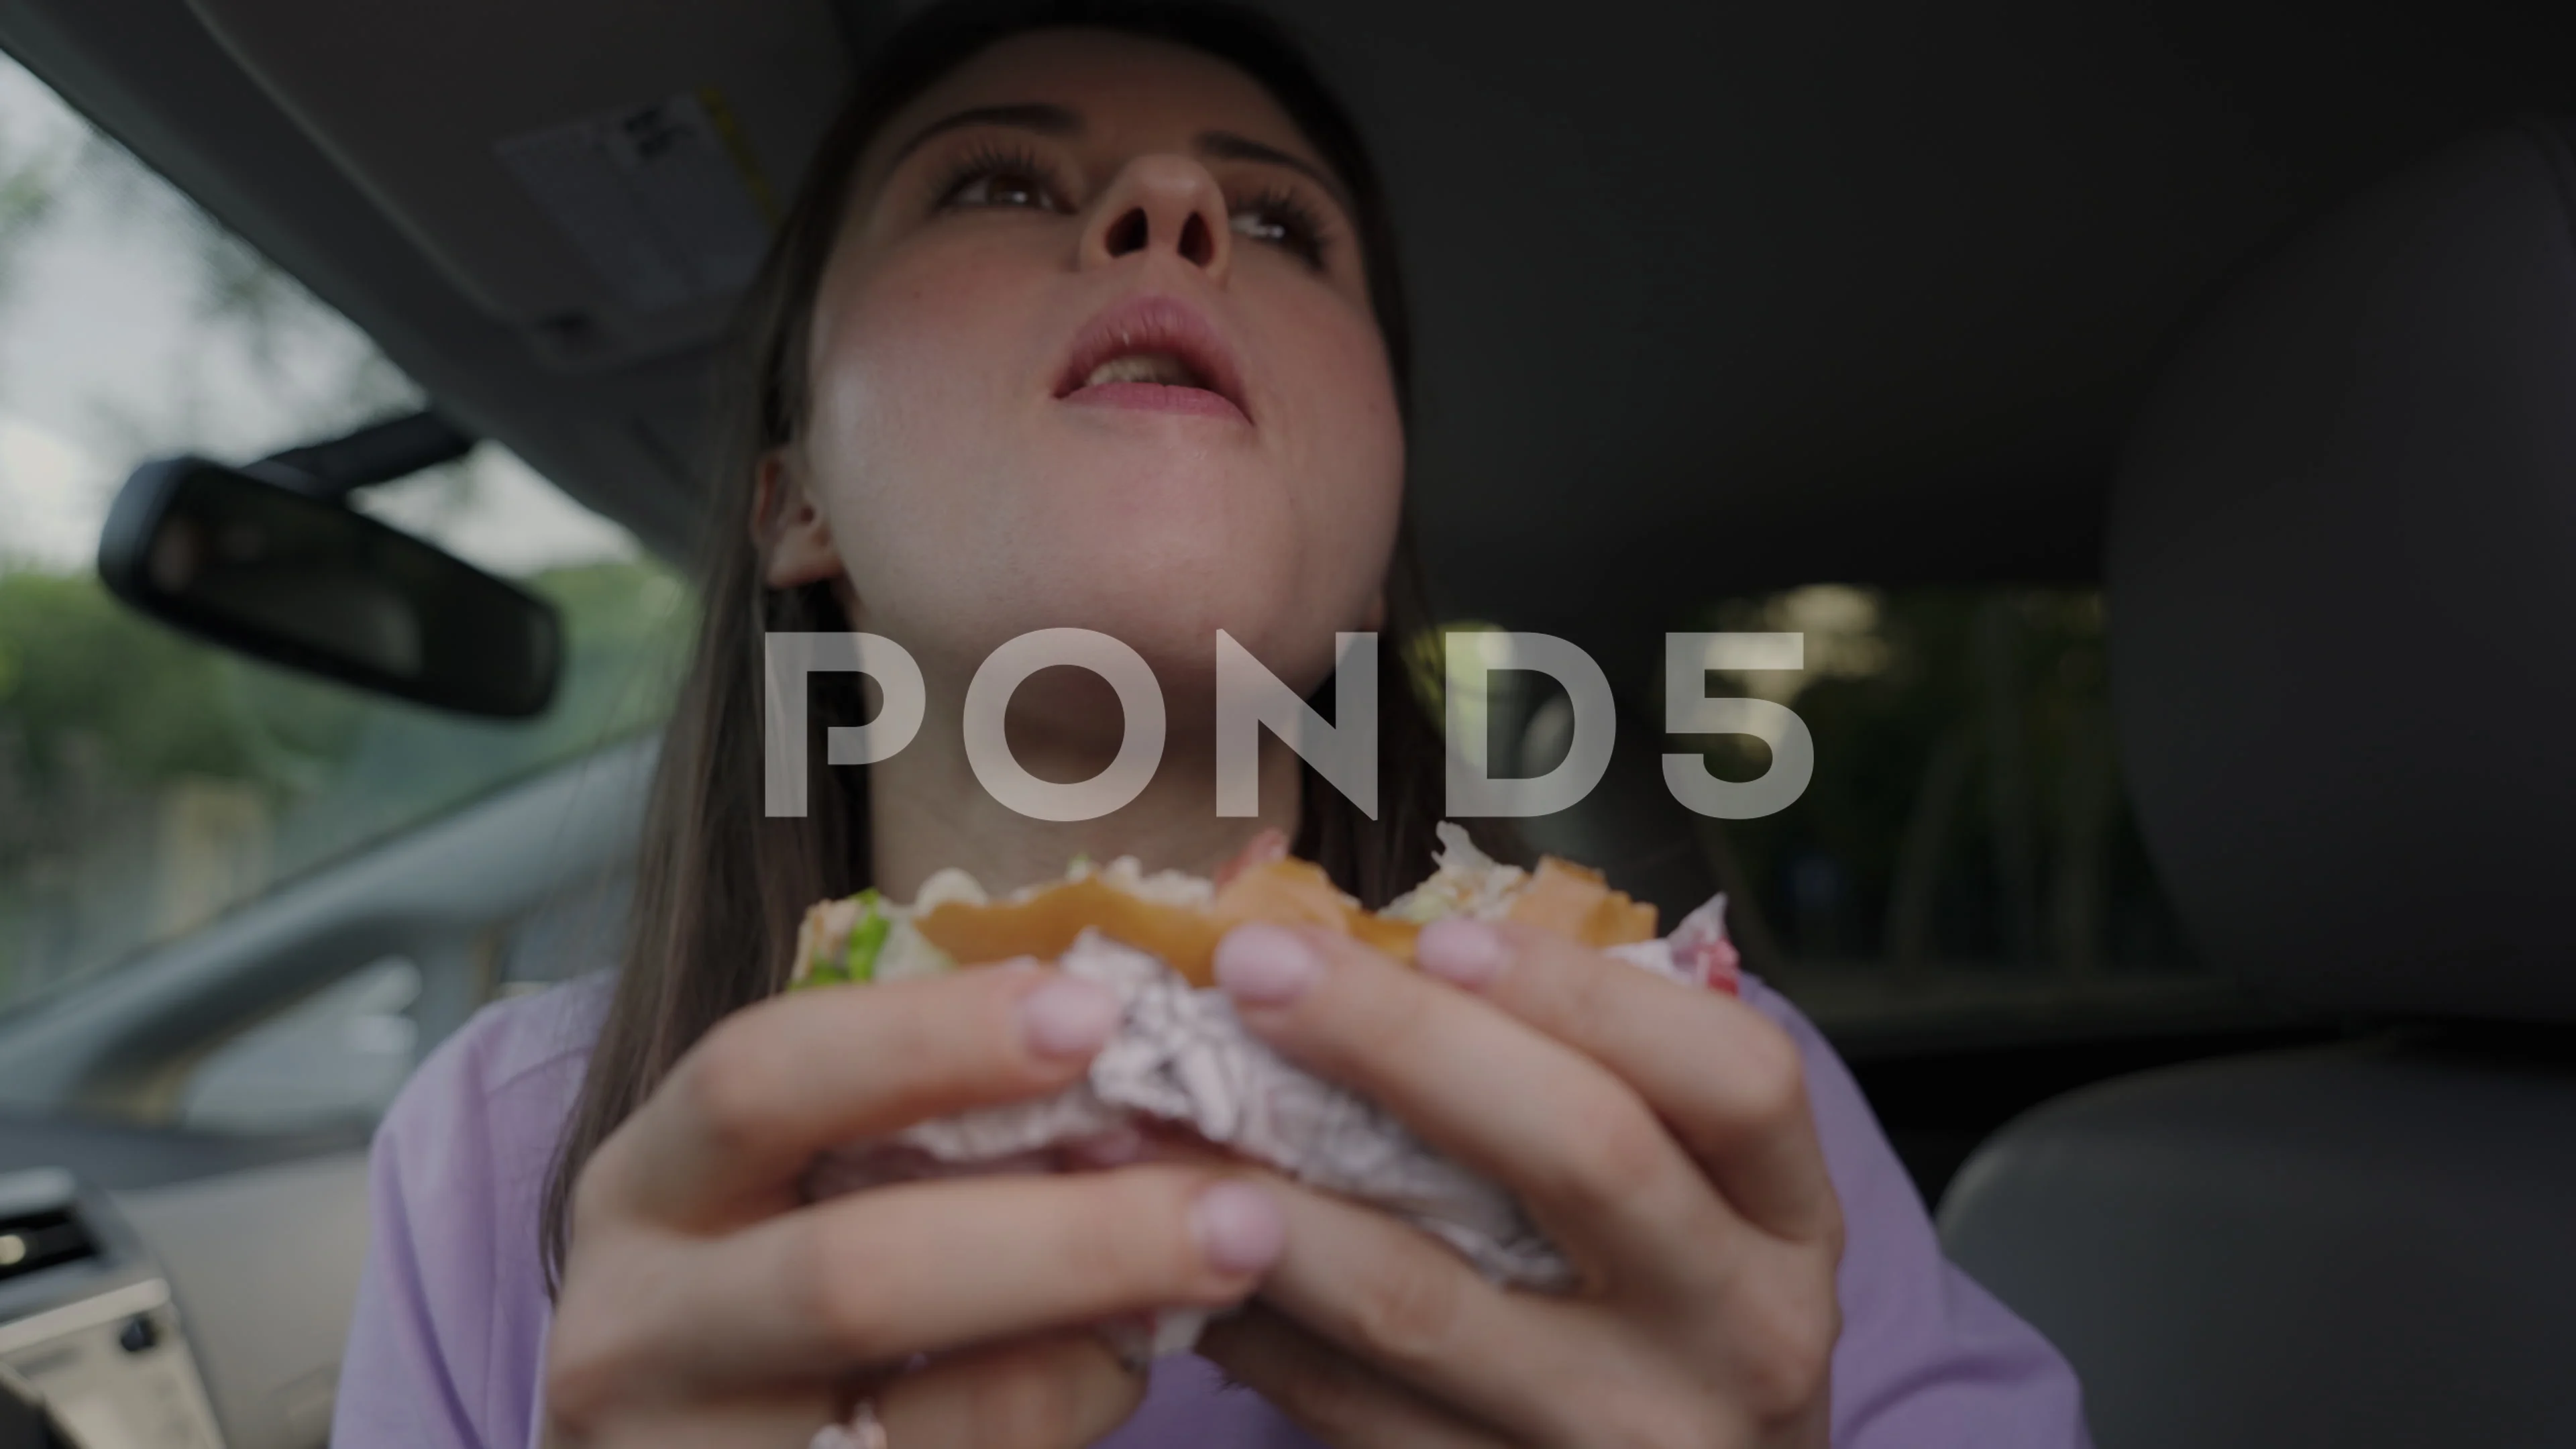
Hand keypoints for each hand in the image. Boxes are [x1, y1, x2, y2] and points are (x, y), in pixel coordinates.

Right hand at [542, 965, 1288, 1447]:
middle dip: (1068, 1242)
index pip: (756, 1079)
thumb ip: (930, 1114)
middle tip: (1238, 1211)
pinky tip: (1124, 1369)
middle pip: (851, 1279)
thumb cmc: (787, 1282)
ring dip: (1096, 1348)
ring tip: (1219, 1282)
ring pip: (921, 1421)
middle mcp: (636, 1333)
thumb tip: (1136, 1029)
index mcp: (646, 1188)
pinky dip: (1066, 1414)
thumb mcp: (808, 1180)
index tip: (1093, 1012)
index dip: (924, 1040)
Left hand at [1198, 918, 1842, 1447]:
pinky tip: (1176, 1253)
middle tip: (1258, 965)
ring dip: (1280, 1195)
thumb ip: (1585, 1077)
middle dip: (1403, 1043)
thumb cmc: (1671, 1315)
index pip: (1735, 1078)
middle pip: (1583, 1155)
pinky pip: (1354, 1412)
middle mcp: (1738, 1333)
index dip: (1587, 993)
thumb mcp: (1694, 1202)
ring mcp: (1625, 1439)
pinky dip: (1253, 1325)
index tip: (1441, 931)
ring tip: (1161, 1117)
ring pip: (1429, 1302)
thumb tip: (1369, 937)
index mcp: (1787, 1222)